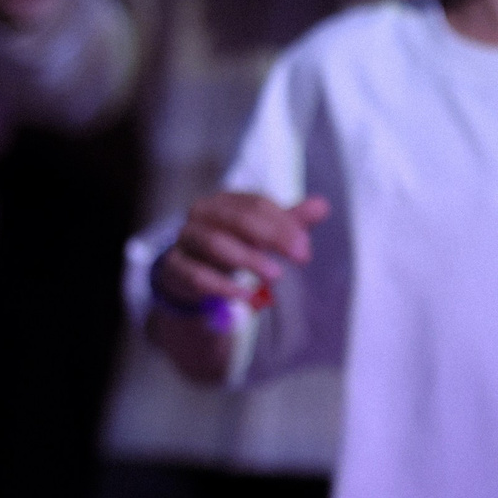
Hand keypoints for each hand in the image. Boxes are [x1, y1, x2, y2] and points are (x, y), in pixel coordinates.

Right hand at [156, 192, 329, 306]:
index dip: (285, 224)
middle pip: (238, 219)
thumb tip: (322, 206)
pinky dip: (223, 286)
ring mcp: (185, 239)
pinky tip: (246, 295)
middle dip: (273, 237)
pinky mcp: (174, 268)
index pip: (257, 204)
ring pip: (215, 243)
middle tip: (301, 257)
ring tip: (275, 275)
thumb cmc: (232, 246)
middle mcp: (202, 214)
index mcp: (226, 201)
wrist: (189, 274)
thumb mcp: (262, 235)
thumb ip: (290, 222)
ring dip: (249, 259)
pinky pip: (196, 275)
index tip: (305, 248)